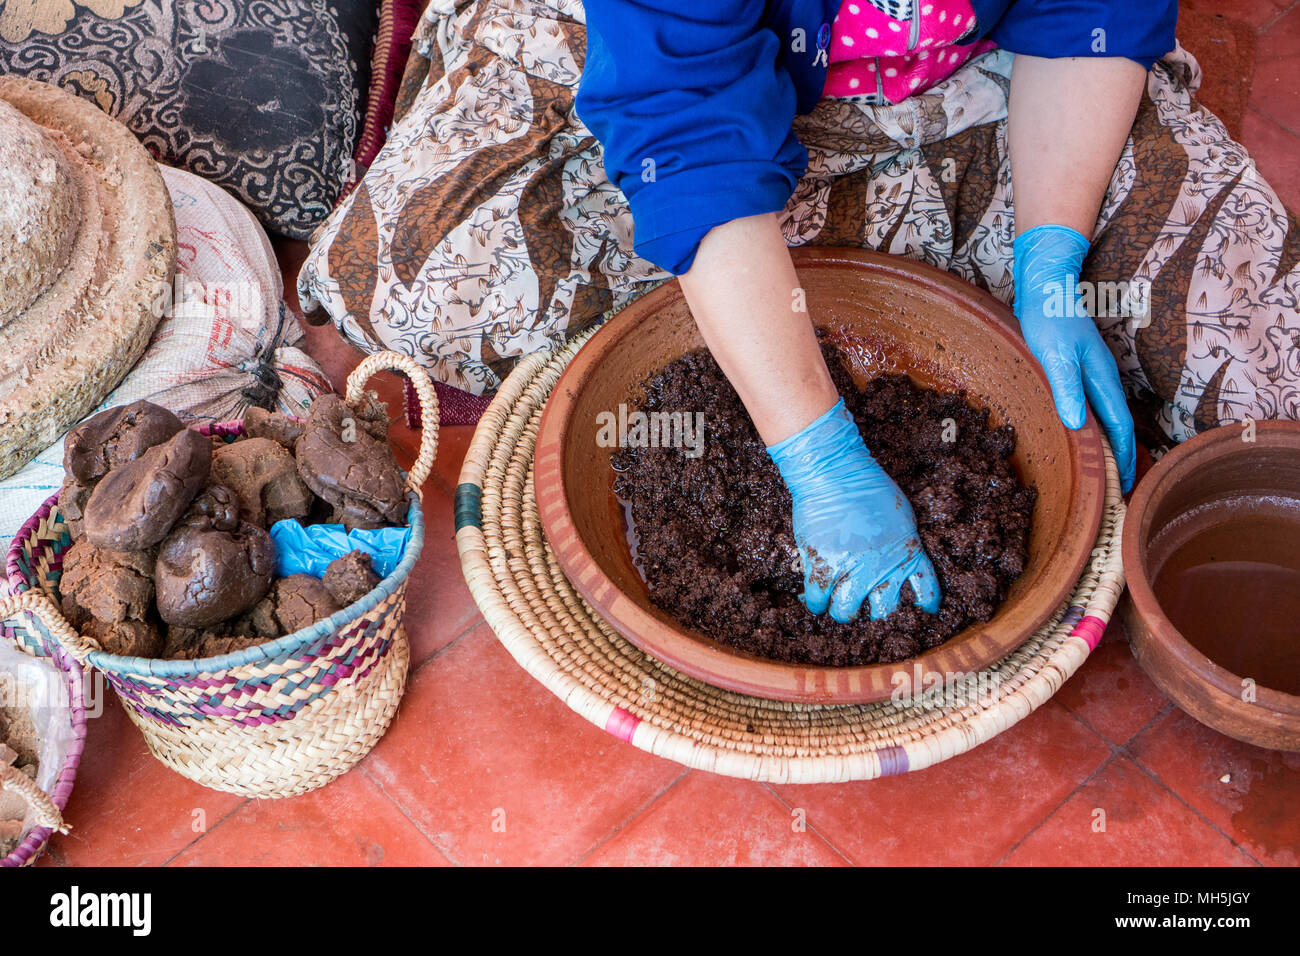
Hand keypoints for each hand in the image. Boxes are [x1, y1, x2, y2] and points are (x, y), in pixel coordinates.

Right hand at [767, 399, 942, 622]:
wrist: (835, 474)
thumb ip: (903, 544)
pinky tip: (817, 601)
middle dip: (877, 618)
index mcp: (908, 554)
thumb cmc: (869, 487)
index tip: (920, 613)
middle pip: (884, 613)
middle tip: (866, 609)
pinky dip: (816, 603)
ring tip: (838, 607)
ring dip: (842, 612)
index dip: (924, 606)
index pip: (926, 592)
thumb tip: (898, 561)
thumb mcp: (901, 517)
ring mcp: (851, 570)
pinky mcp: (822, 566)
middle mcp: (882, 569)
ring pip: (846, 611)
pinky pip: (817, 599)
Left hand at [1013, 224, 1137, 492]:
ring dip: (1107, 444)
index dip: (1122, 456)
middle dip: (1120, 457)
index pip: (1119, 426)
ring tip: (1103, 471)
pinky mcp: (1077, 370)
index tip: (1124, 484)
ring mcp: (1091, 374)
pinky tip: (1081, 435)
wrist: (1046, 287)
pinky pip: (1091, 406)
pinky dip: (1092, 426)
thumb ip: (1067, 387)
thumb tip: (1079, 424)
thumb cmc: (1049, 318)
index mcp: (1102, 379)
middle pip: (1118, 426)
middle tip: (1117, 488)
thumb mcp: (1055, 355)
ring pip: (1106, 417)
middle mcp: (1102, 379)